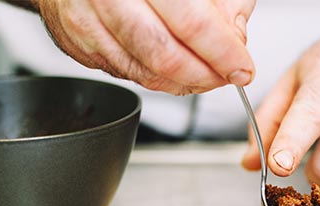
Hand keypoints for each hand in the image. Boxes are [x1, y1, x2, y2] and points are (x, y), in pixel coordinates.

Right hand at [34, 0, 254, 94]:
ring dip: (184, 83)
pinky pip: (126, 74)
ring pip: (145, 72)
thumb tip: (236, 39)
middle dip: (205, 76)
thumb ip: (223, 0)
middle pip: (166, 56)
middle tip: (226, 77)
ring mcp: (86, 23)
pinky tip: (176, 72)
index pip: (192, 23)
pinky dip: (158, 79)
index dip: (223, 53)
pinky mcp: (77, 45)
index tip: (242, 68)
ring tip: (207, 76)